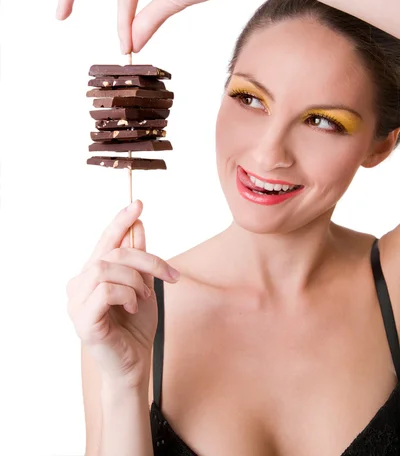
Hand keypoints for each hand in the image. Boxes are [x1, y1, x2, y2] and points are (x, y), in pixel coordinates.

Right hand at [66, 200, 179, 387]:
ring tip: (144, 297)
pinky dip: (127, 295)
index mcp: (91, 275)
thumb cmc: (136, 327)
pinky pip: (106, 291)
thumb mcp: (143, 286)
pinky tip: (133, 307)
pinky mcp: (82, 320)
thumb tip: (138, 225)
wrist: (135, 364)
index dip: (121, 221)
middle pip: (112, 253)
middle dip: (146, 259)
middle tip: (168, 275)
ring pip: (107, 269)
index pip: (105, 241)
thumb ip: (138, 259)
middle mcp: (78, 285)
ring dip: (136, 280)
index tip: (138, 203)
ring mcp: (76, 302)